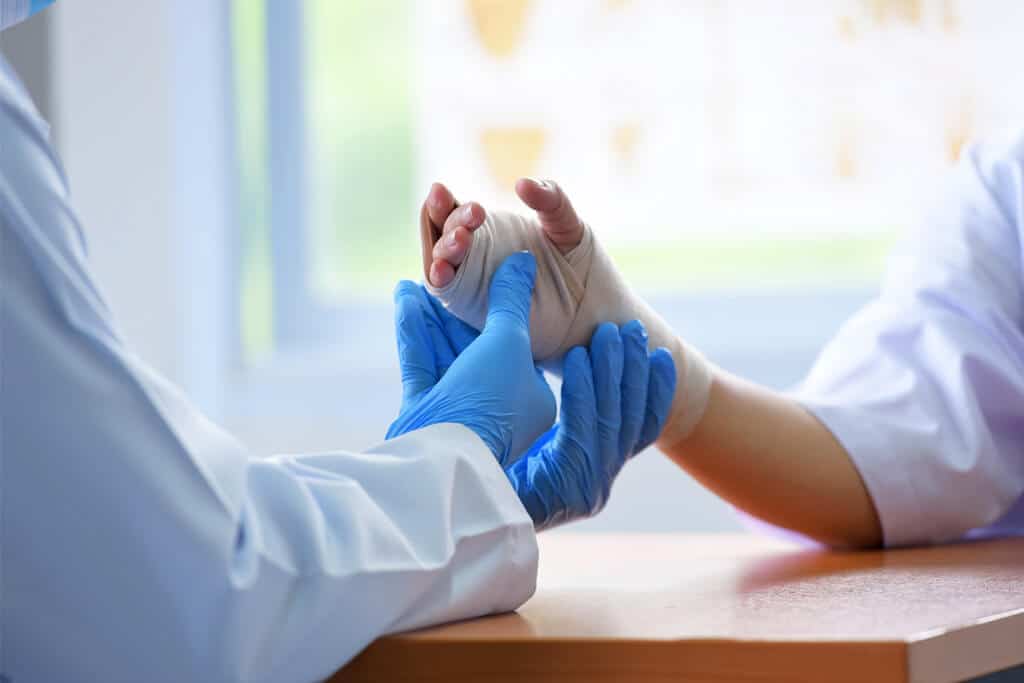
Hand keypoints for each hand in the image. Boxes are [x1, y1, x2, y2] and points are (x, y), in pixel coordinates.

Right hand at [388, 252, 555, 467]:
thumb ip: (511, 299)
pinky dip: (414, 329)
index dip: (501, 310)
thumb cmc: (490, 398)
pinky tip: (405, 295)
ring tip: (419, 278)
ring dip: (433, 314)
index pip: (518, 347)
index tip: (489, 279)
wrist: (444, 452)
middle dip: (460, 310)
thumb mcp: (509, 340)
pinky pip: (422, 362)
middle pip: (477, 348)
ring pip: (446, 353)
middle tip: (450, 274)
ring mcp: (458, 411)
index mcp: (531, 399)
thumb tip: (522, 260)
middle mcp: (496, 406)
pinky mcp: (424, 412)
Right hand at [423, 179, 585, 287]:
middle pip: (443, 233)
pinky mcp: (471, 305)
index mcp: (484, 229)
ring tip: (461, 238)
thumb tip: (521, 184)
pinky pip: (446, 291)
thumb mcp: (564, 221)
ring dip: (444, 248)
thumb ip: (549, 198)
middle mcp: (471, 253)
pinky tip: (441, 269)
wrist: (589, 303)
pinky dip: (439, 278)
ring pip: (440, 260)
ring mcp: (469, 279)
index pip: (452, 211)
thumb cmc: (574, 261)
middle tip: (477, 213)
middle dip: (451, 220)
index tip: (441, 189)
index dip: (442, 201)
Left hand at [506, 320, 675, 530]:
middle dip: (634, 370)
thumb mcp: (536, 442)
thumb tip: (579, 374)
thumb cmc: (487, 473)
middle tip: (632, 328)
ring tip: (606, 334)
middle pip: (630, 420)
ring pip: (610, 420)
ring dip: (610, 372)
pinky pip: (581, 429)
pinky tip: (577, 360)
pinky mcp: (566, 488)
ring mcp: (585, 490)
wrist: (460, 509)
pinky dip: (581, 391)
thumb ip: (566, 422)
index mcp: (595, 476)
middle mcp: (597, 486)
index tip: (662, 355)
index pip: (641, 432)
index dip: (656, 393)